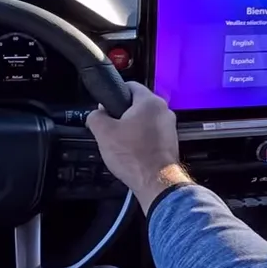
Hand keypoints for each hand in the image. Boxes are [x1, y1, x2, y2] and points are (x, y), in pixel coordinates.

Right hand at [87, 81, 191, 210]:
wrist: (156, 182)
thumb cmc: (132, 155)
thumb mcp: (103, 133)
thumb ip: (95, 116)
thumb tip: (96, 114)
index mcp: (150, 102)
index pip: (129, 85)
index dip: (114, 95)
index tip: (105, 108)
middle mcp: (164, 111)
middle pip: (137, 104)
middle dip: (122, 114)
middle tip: (110, 129)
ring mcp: (170, 127)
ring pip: (145, 120)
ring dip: (132, 128)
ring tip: (120, 143)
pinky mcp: (171, 142)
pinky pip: (152, 134)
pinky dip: (142, 140)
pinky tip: (132, 152)